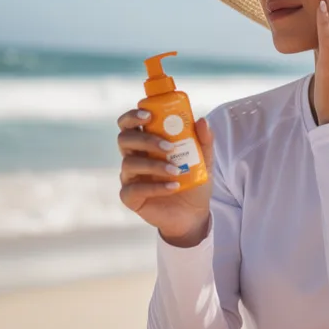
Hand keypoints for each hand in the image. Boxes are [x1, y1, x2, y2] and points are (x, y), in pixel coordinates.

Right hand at [116, 110, 214, 246]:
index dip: (133, 116)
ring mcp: (130, 177)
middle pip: (124, 139)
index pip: (129, 124)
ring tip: (176, 170)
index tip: (149, 115)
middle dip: (145, 139)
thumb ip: (204, 141)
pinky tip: (173, 187)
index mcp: (146, 143)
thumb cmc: (193, 182)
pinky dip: (155, 187)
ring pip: (129, 164)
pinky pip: (135, 189)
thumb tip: (202, 120)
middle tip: (168, 146)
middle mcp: (134, 157)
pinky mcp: (130, 197)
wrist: (193, 213)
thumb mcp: (204, 160)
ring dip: (154, 165)